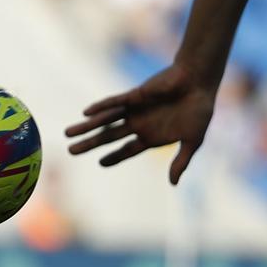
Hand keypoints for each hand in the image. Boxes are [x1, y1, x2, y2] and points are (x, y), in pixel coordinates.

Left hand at [64, 63, 217, 183]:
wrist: (200, 83)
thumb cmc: (199, 110)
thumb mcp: (193, 140)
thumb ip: (181, 161)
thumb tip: (173, 184)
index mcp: (151, 137)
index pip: (127, 150)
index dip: (114, 157)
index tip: (100, 163)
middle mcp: (138, 124)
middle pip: (108, 137)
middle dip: (89, 144)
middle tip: (70, 151)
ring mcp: (134, 110)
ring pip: (105, 121)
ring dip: (86, 127)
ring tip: (67, 134)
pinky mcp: (134, 96)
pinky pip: (114, 102)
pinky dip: (100, 107)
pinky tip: (85, 113)